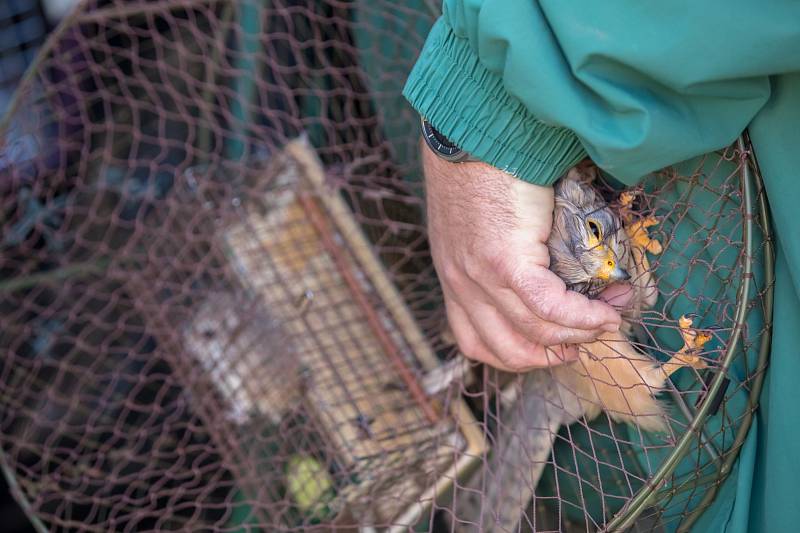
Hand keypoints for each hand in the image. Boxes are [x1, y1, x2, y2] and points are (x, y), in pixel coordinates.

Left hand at [423, 146, 622, 370]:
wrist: (480, 129)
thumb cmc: (487, 164)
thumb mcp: (481, 221)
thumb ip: (504, 252)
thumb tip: (552, 269)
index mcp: (454, 277)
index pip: (476, 341)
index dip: (521, 354)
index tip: (557, 342)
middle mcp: (461, 284)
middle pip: (506, 350)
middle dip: (554, 354)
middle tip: (590, 334)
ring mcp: (479, 277)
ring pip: (534, 332)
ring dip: (581, 332)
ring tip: (611, 313)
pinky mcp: (503, 261)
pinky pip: (548, 307)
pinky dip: (582, 315)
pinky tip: (606, 307)